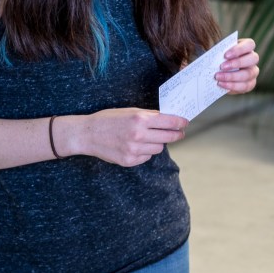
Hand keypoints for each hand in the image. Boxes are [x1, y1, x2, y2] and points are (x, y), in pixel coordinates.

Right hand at [73, 108, 188, 166]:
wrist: (88, 134)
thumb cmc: (109, 119)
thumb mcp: (130, 111)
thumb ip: (149, 116)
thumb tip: (169, 119)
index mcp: (140, 119)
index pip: (170, 122)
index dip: (181, 123)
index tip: (185, 123)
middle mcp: (139, 135)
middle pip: (168, 138)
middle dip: (176, 135)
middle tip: (179, 133)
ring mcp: (134, 150)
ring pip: (158, 149)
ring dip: (158, 143)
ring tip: (150, 138)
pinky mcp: (129, 161)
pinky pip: (147, 157)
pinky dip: (146, 152)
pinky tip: (137, 146)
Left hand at [215, 37, 259, 93]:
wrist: (219, 72)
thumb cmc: (219, 58)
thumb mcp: (219, 53)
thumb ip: (219, 53)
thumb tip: (214, 57)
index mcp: (247, 46)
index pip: (249, 44)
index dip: (239, 50)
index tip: (225, 55)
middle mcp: (252, 58)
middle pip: (253, 58)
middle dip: (237, 63)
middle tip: (222, 67)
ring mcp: (253, 71)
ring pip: (249, 74)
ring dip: (232, 76)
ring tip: (218, 77)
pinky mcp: (250, 83)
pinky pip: (246, 86)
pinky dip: (233, 86)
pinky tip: (222, 84)